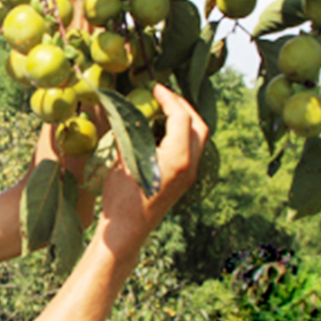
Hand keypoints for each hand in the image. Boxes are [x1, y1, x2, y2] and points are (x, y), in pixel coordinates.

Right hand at [98, 84, 208, 256]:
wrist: (127, 232)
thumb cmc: (120, 199)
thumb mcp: (122, 161)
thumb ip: (129, 133)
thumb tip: (127, 109)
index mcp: (177, 159)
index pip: (181, 117)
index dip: (169, 98)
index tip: (155, 87)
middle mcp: (190, 166)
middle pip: (199, 126)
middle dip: (184, 106)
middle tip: (164, 96)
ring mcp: (189, 176)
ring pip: (198, 139)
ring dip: (185, 120)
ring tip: (163, 109)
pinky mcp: (184, 182)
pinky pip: (192, 150)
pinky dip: (182, 134)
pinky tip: (160, 131)